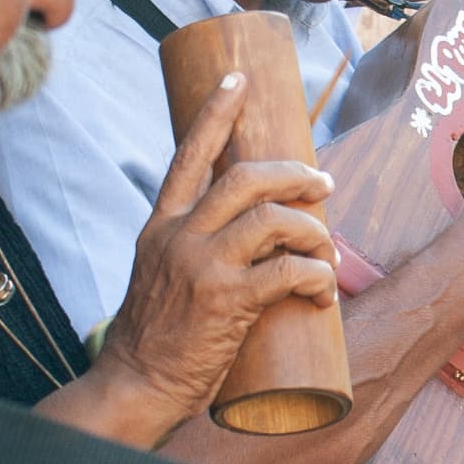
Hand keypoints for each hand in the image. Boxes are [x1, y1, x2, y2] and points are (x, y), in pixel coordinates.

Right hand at [93, 76, 339, 442]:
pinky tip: (323, 293)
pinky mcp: (226, 300)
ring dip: (313, 232)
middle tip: (324, 187)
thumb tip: (251, 228)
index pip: (188, 154)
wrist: (137, 384)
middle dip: (295, 174)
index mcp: (160, 226)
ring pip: (274, 220)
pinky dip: (318, 277)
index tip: (238, 79)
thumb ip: (192, 245)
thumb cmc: (158, 336)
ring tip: (327, 254)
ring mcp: (201, 266)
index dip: (216, 112)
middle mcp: (178, 236)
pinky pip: (289, 271)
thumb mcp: (160, 274)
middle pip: (246, 177)